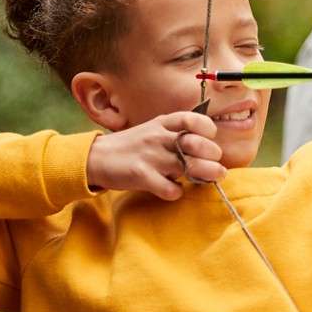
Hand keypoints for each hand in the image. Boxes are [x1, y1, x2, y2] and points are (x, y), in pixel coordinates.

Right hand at [86, 111, 225, 199]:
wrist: (96, 157)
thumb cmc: (132, 146)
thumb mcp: (154, 130)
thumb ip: (177, 133)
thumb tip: (208, 147)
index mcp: (163, 123)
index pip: (194, 119)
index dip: (208, 130)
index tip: (210, 139)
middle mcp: (158, 137)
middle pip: (198, 145)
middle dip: (213, 156)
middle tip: (216, 166)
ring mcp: (150, 156)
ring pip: (190, 166)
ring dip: (206, 174)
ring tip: (210, 178)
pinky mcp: (141, 175)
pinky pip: (170, 188)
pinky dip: (177, 192)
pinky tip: (174, 189)